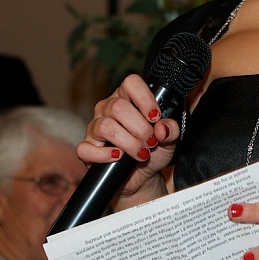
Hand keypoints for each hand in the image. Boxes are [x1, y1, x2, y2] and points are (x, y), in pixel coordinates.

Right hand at [76, 74, 179, 202]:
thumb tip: (162, 128)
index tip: (155, 117)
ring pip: (106, 126)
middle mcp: (108, 108)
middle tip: (151, 141)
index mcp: (127, 98)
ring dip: (129, 143)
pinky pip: (87, 149)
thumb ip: (171, 130)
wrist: (144, 176)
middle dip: (140, 128)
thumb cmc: (154, 151)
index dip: (144, 98)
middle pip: (118, 107)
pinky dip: (104, 155)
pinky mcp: (87, 148)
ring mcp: (95, 127)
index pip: (130, 83)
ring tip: (142, 153)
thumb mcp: (170, 140)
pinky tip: (118, 158)